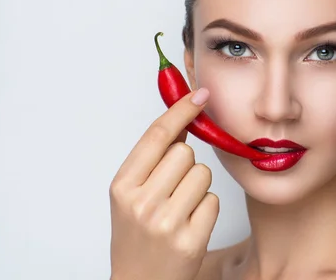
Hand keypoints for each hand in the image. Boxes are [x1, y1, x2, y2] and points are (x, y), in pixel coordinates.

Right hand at [109, 88, 218, 279]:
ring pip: (202, 174)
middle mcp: (141, 202)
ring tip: (180, 209)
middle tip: (172, 189)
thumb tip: (182, 118)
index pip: (157, 135)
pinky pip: (213, 200)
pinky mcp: (190, 241)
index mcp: (122, 185)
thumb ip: (153, 158)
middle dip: (185, 165)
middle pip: (185, 152)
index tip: (200, 94)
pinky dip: (205, 210)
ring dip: (197, 187)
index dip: (181, 110)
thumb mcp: (131, 194)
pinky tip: (189, 225)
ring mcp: (165, 223)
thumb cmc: (137, 235)